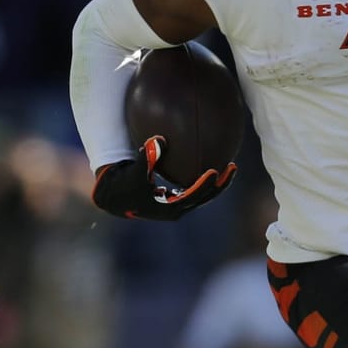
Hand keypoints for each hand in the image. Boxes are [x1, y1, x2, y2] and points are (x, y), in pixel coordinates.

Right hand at [91, 136, 235, 220]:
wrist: (115, 197)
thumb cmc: (124, 185)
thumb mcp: (134, 172)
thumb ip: (147, 157)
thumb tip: (158, 139)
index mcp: (169, 207)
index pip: (193, 196)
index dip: (205, 185)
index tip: (215, 171)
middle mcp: (176, 208)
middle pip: (204, 197)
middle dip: (219, 184)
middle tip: (232, 167)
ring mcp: (177, 204)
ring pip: (201, 194)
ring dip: (215, 183)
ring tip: (229, 165)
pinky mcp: (175, 198)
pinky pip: (194, 188)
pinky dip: (203, 178)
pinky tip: (211, 161)